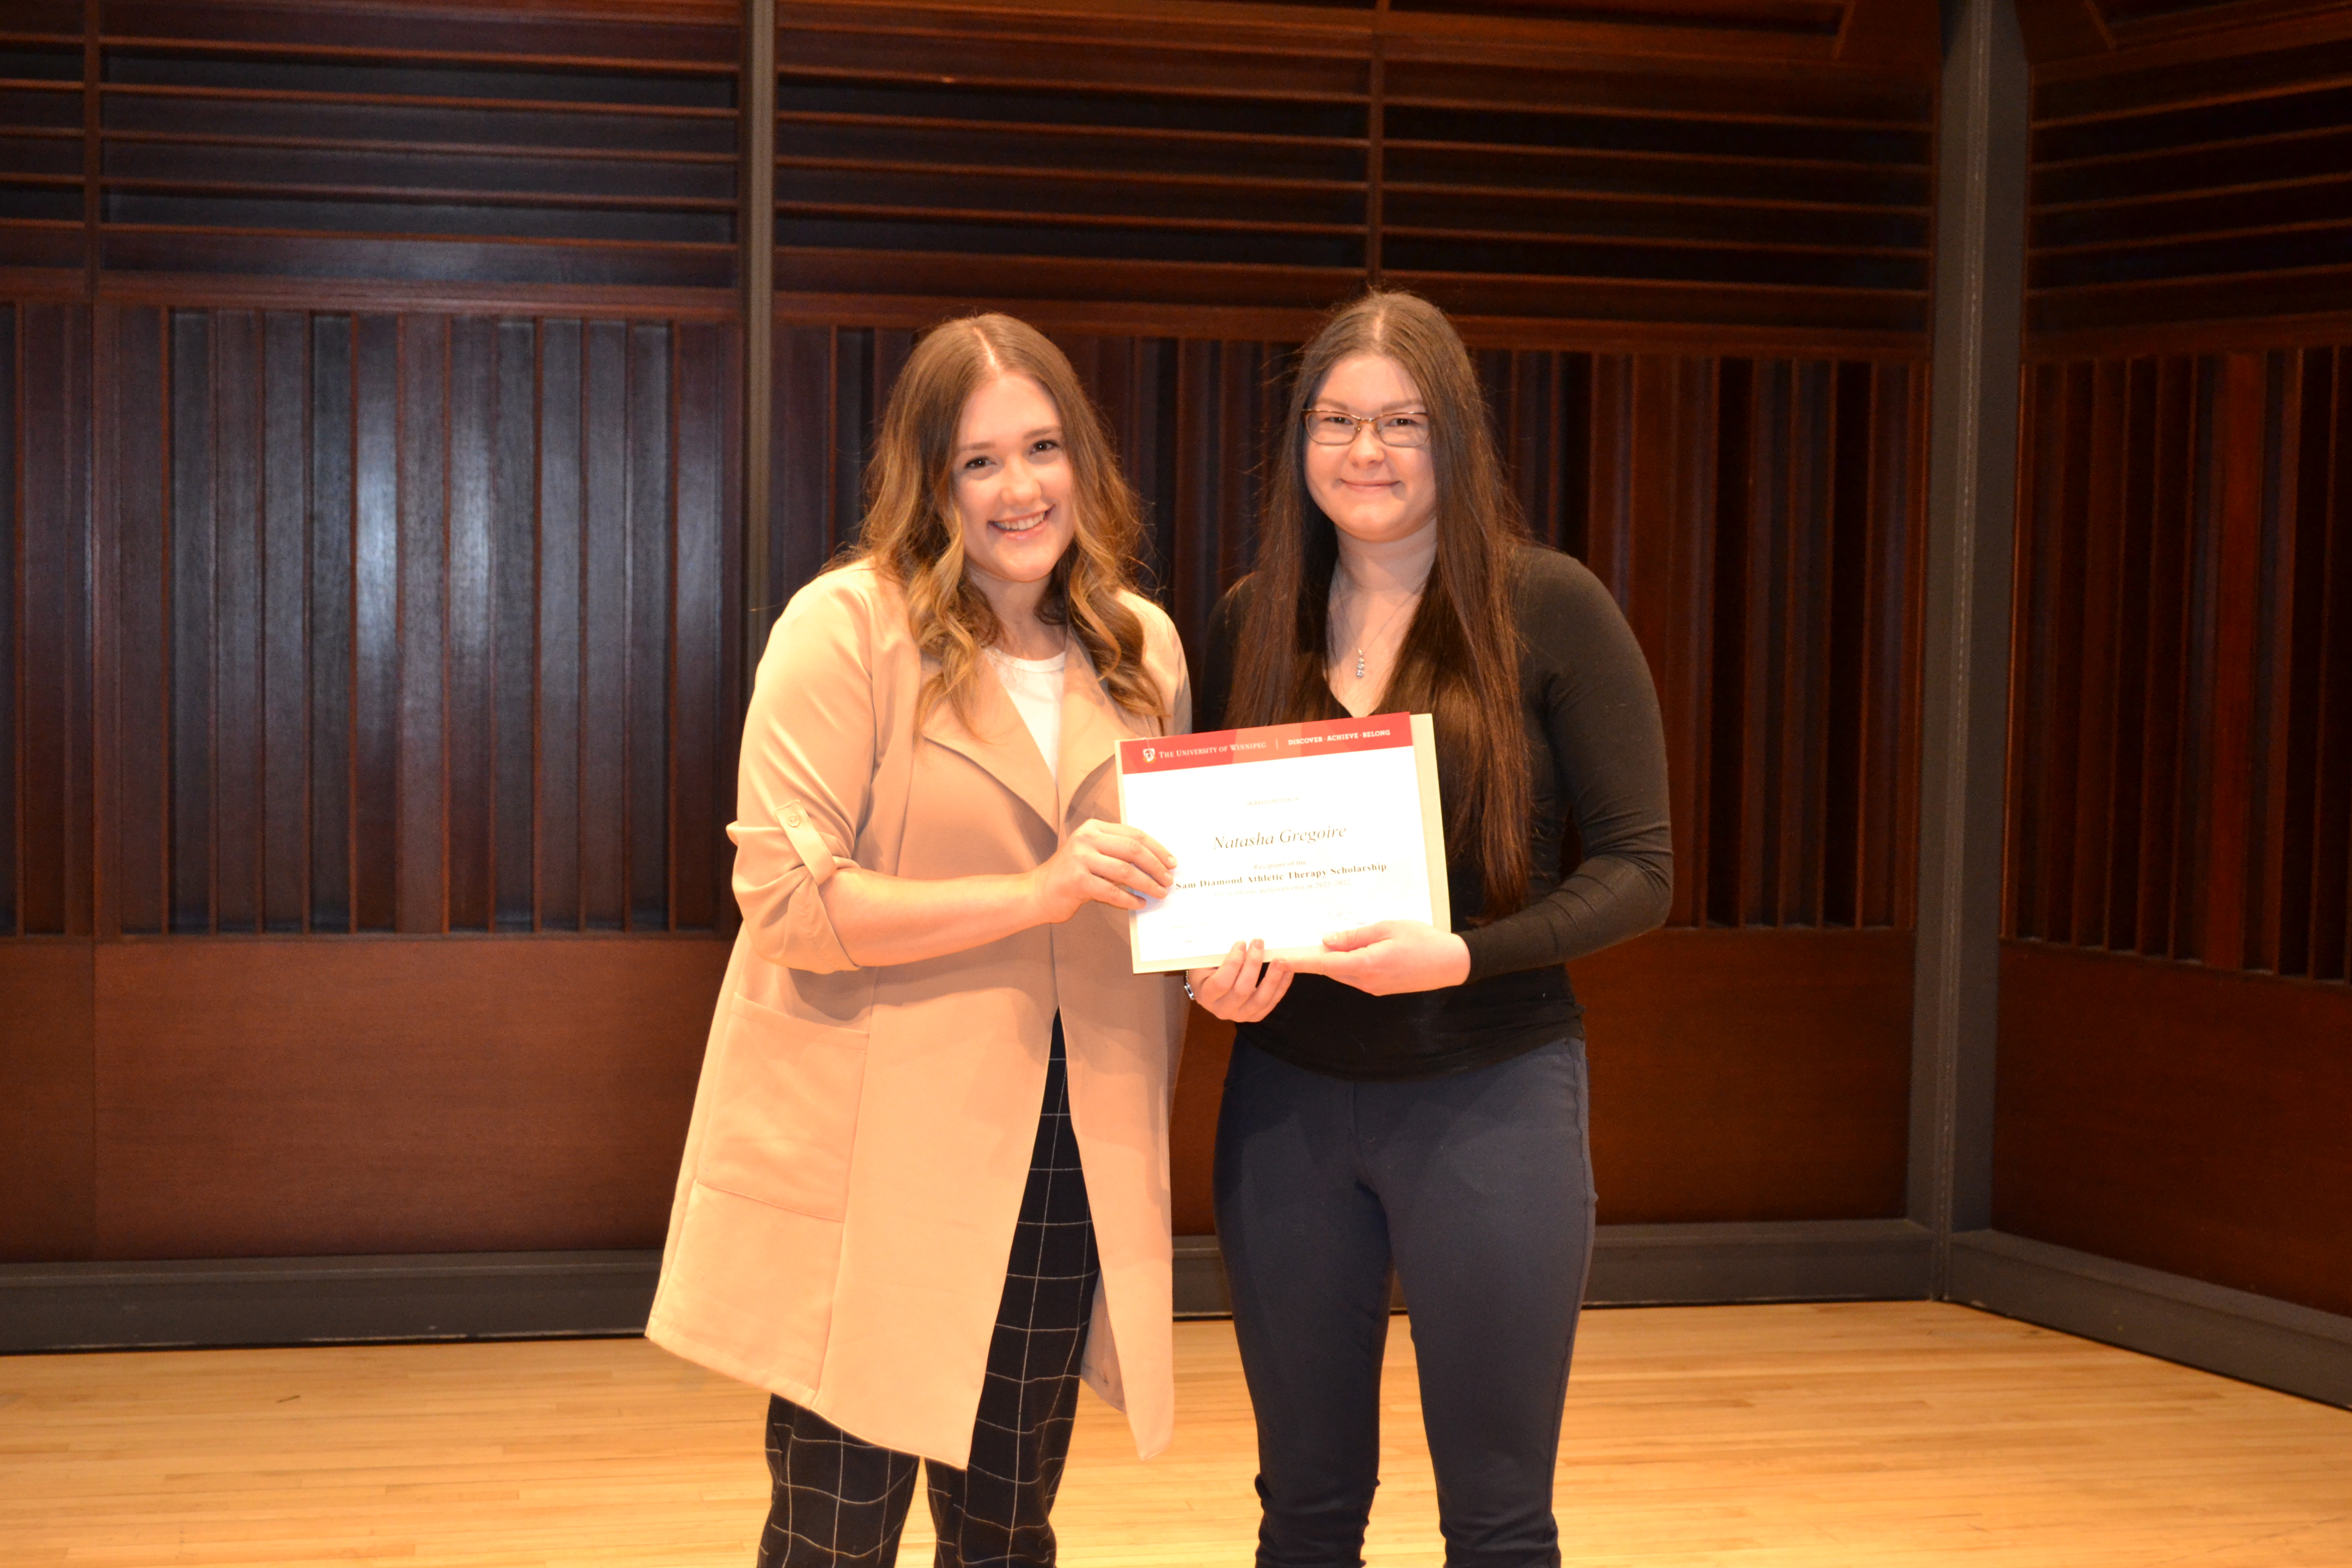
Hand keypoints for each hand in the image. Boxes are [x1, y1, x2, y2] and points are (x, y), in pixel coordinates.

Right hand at [1030, 819, 1176, 923]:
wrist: (1038, 892)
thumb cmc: (1071, 875)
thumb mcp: (1092, 854)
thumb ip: (1117, 853)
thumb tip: (1155, 864)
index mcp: (1093, 828)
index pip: (1134, 834)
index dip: (1157, 849)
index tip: (1171, 862)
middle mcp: (1086, 839)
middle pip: (1133, 850)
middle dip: (1156, 866)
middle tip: (1168, 880)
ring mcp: (1080, 858)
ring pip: (1125, 871)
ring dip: (1147, 884)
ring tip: (1159, 893)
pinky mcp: (1076, 880)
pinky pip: (1112, 891)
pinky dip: (1129, 899)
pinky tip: (1139, 903)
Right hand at [1186, 940, 1293, 1022]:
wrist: (1212, 988)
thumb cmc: (1208, 970)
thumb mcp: (1206, 961)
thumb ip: (1218, 953)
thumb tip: (1241, 940)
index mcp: (1206, 995)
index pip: (1221, 982)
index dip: (1233, 962)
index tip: (1241, 943)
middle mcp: (1222, 1010)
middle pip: (1242, 990)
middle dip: (1253, 964)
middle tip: (1258, 943)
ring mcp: (1240, 1015)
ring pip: (1260, 1000)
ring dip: (1272, 977)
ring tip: (1279, 958)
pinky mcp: (1255, 1015)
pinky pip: (1272, 1002)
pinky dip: (1281, 986)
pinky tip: (1287, 970)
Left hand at [1288, 919, 1468, 995]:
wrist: (1452, 963)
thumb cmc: (1424, 940)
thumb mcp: (1388, 928)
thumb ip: (1355, 936)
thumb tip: (1327, 941)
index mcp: (1367, 964)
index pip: (1324, 964)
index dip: (1300, 961)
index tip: (1280, 959)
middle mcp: (1367, 981)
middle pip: (1331, 969)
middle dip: (1317, 956)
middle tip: (1302, 939)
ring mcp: (1374, 987)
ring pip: (1343, 972)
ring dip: (1334, 959)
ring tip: (1330, 939)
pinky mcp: (1381, 988)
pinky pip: (1356, 975)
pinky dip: (1349, 962)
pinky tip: (1354, 947)